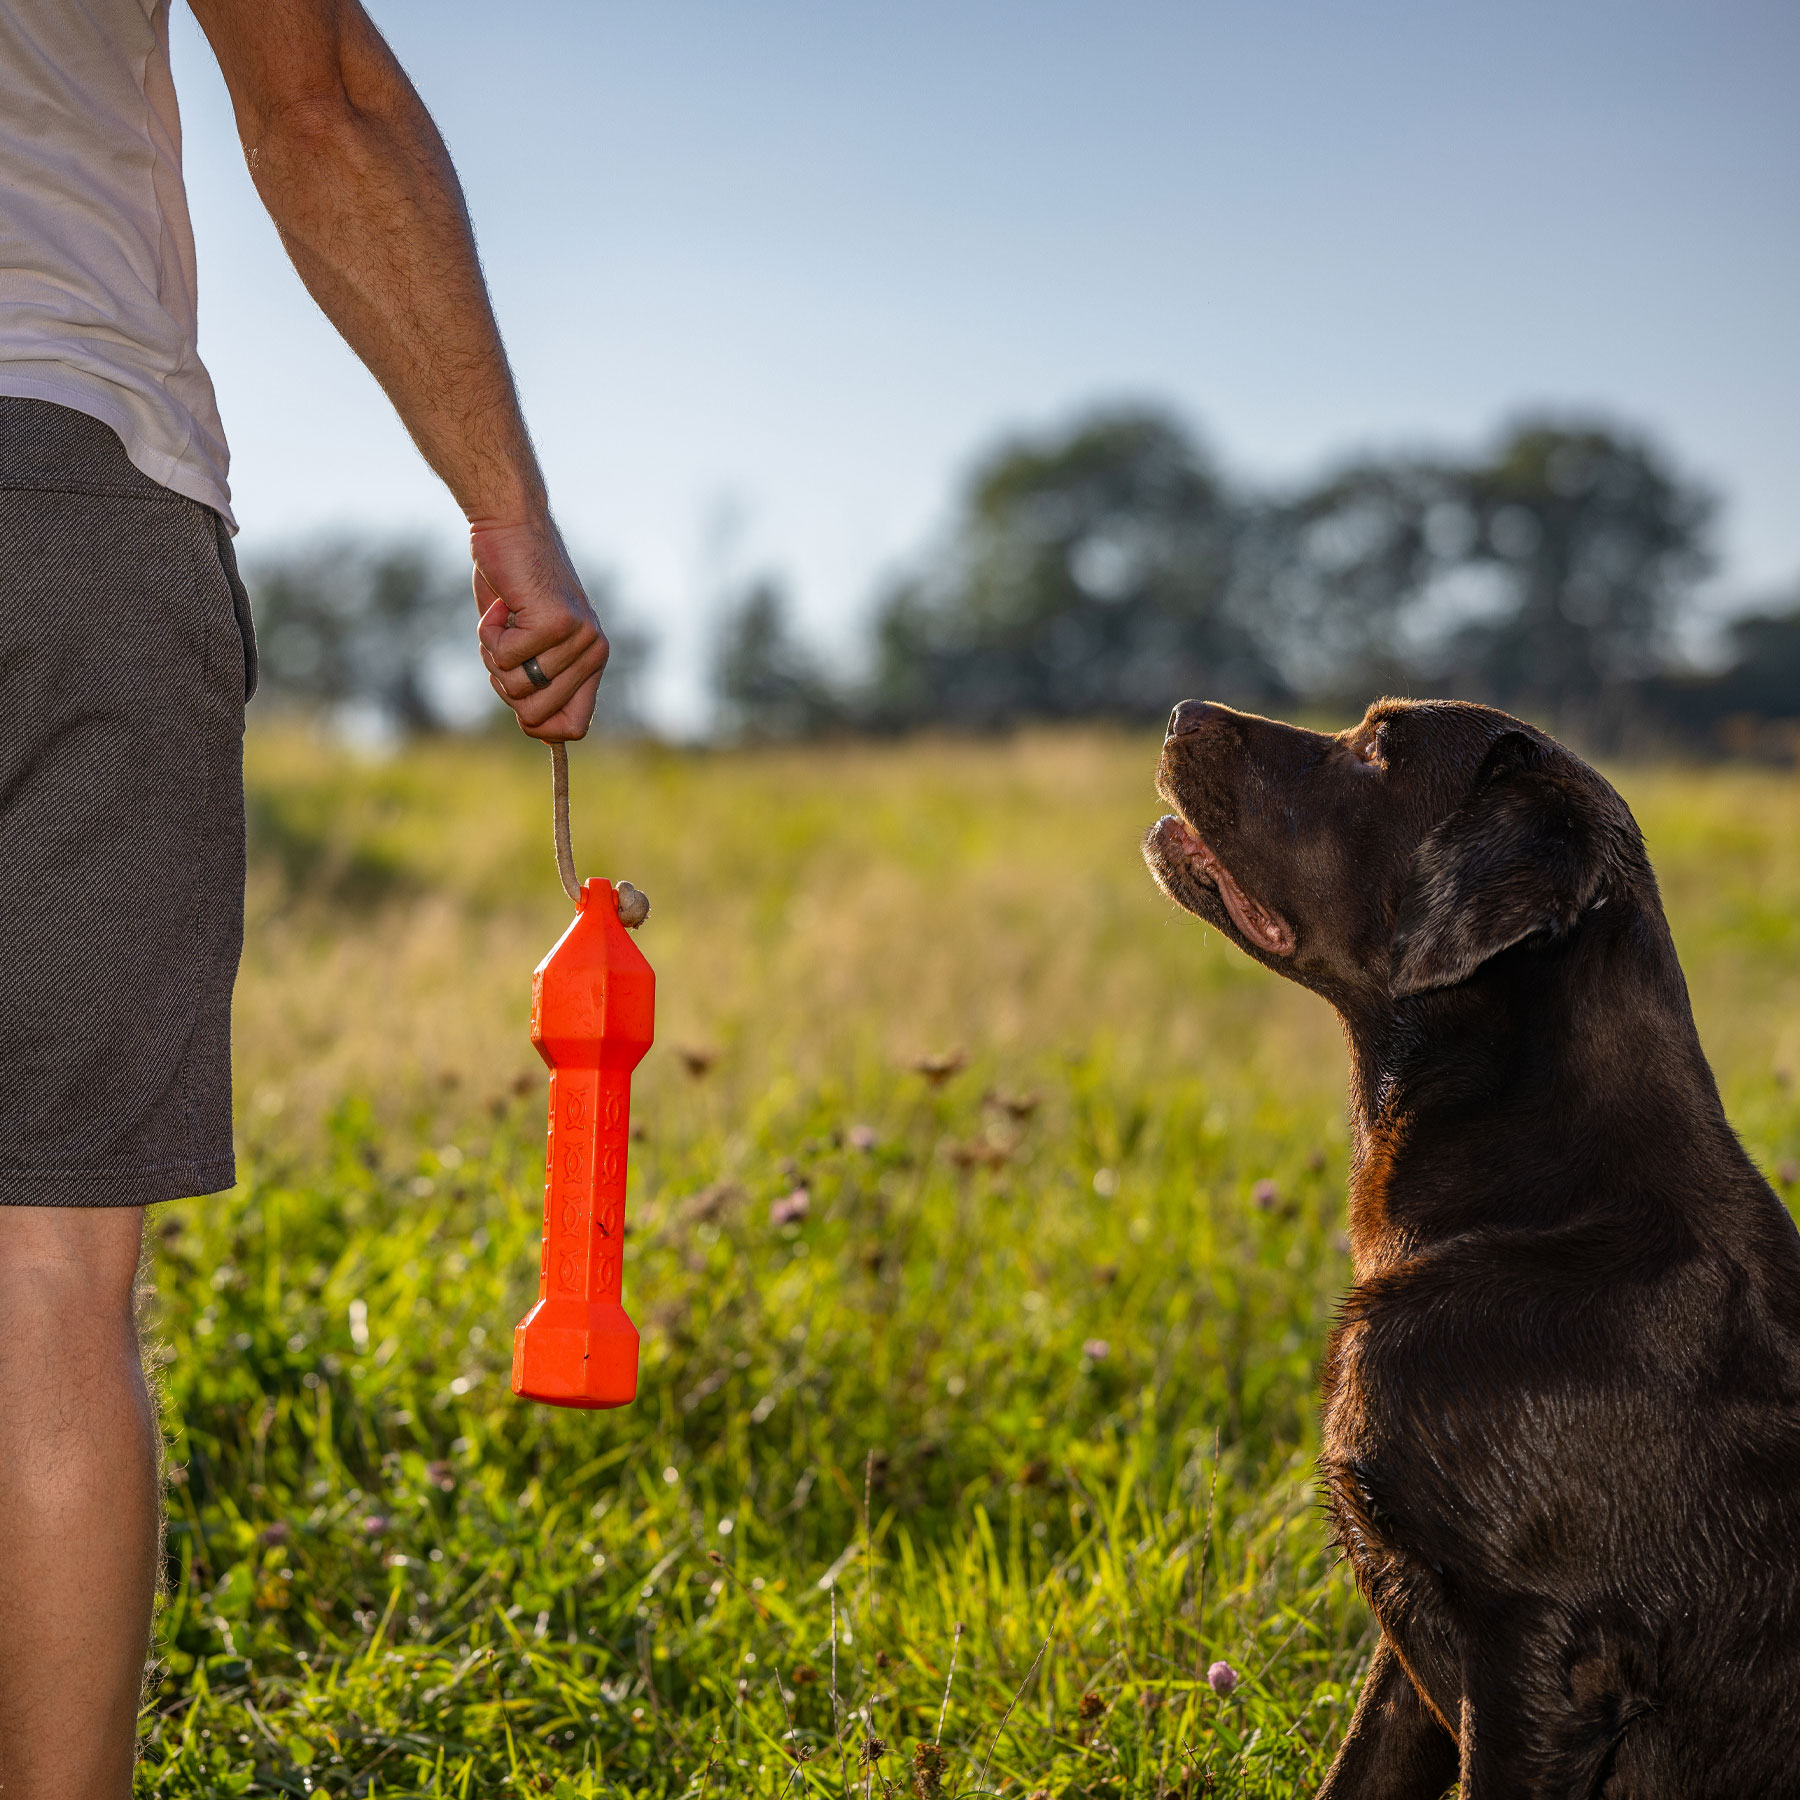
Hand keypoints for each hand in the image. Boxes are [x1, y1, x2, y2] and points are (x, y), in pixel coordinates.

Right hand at [473, 517, 608, 740]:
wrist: (509, 527)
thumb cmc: (512, 587)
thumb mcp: (528, 643)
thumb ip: (537, 684)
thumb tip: (541, 732)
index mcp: (593, 661)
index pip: (574, 728)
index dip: (538, 725)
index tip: (518, 700)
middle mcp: (594, 651)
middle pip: (535, 714)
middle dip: (504, 684)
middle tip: (506, 642)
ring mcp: (577, 638)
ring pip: (516, 686)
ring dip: (493, 655)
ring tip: (505, 617)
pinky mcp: (555, 623)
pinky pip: (505, 657)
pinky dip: (488, 633)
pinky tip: (502, 604)